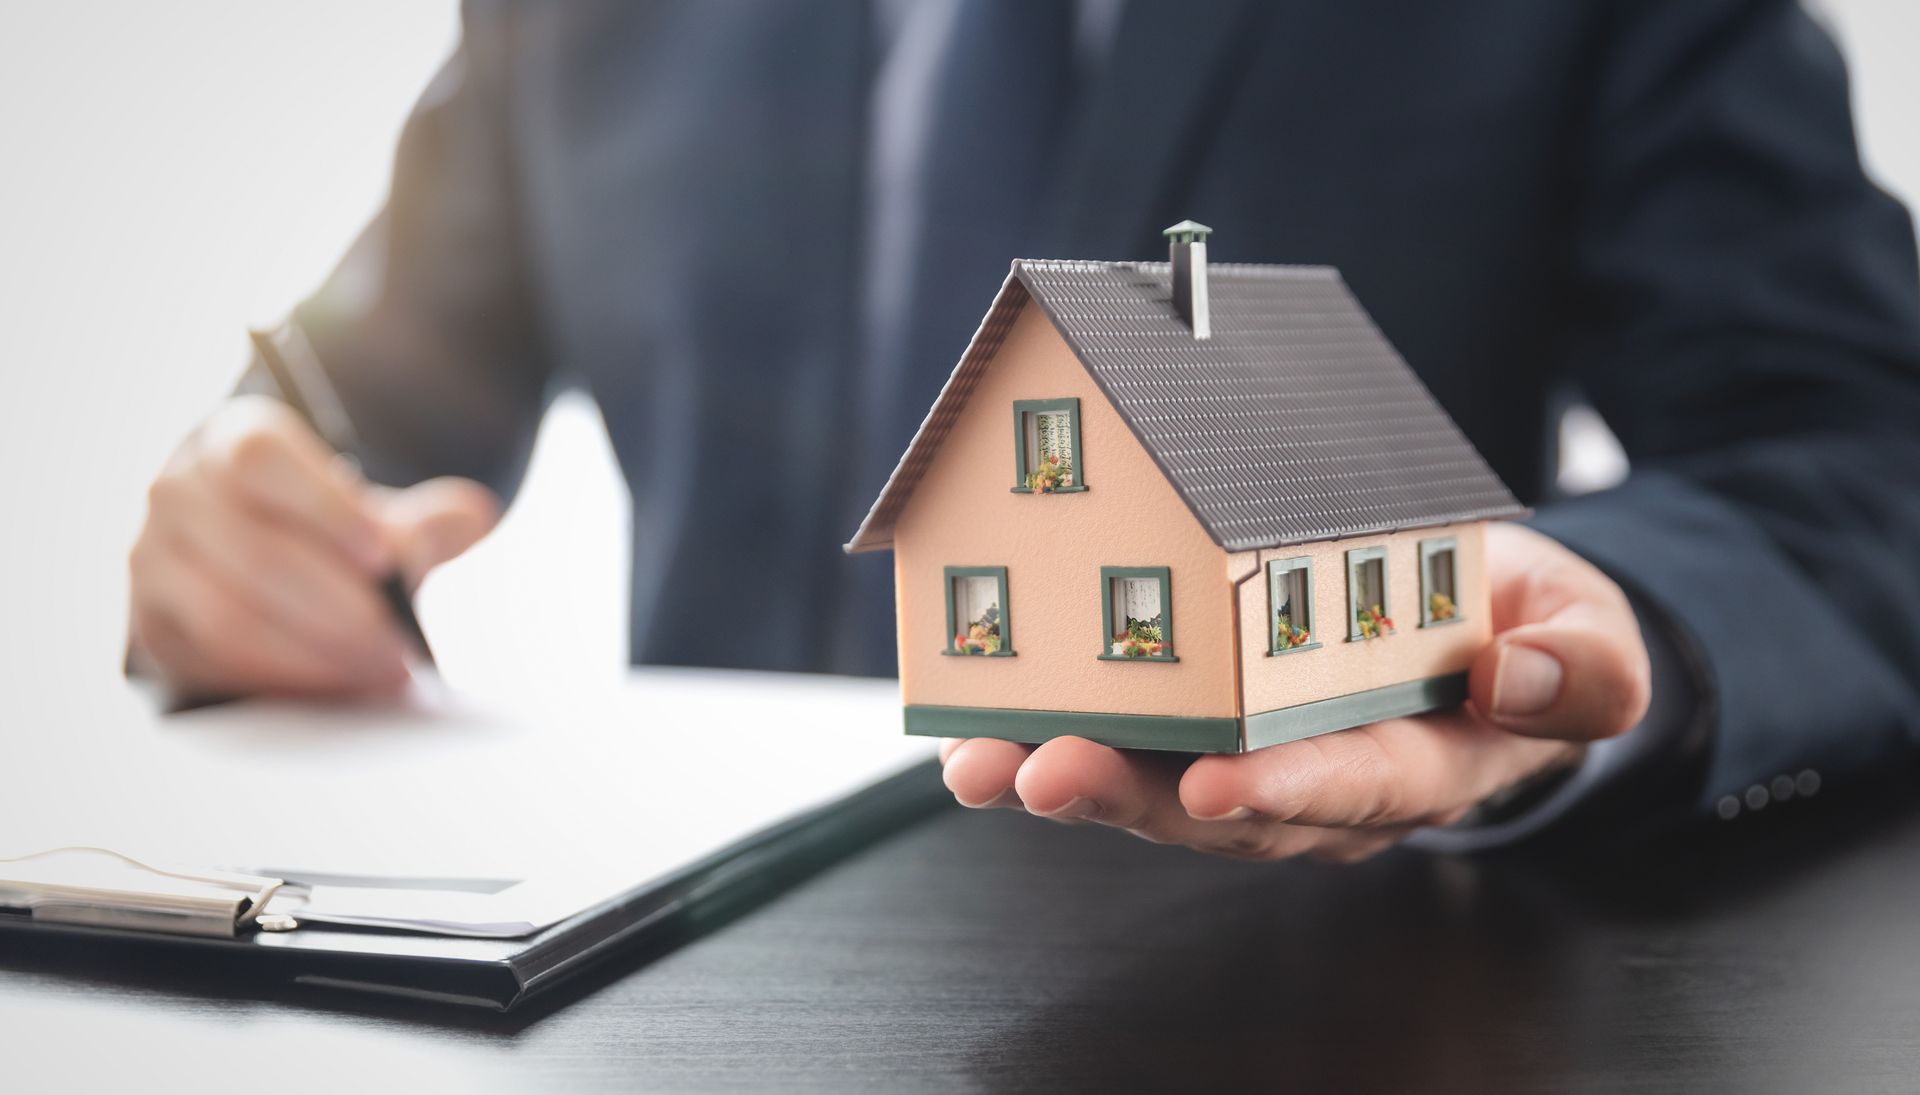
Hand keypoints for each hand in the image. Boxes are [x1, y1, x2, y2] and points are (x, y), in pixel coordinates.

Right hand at [129, 395, 499, 696]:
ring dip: (314, 655)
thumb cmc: (327, 531)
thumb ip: (422, 519)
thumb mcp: (375, 515)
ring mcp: (153, 562)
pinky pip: (214, 663)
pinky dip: (283, 681)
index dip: (324, 507)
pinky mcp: (153, 627)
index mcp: (232, 440)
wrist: (261, 559)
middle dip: (339, 609)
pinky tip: (338, 686)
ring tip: (381, 671)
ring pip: (229, 617)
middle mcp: (178, 494)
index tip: (383, 555)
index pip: (262, 460)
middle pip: (255, 552)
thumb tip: (472, 517)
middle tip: (400, 647)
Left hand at [938, 523, 1651, 861]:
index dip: (1286, 787)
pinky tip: (981, 730)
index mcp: (1424, 762)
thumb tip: (1519, 675)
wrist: (1487, 626)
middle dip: (1131, 795)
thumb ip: (1584, 666)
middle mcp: (1327, 784)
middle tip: (1047, 770)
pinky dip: (1055, 736)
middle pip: (1226, 808)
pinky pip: (1131, 746)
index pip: (1357, 785)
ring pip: (1157, 790)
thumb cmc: (1531, 630)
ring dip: (1068, 776)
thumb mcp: (1592, 636)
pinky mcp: (1206, 735)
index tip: (1213, 782)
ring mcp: (1259, 765)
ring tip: (986, 761)